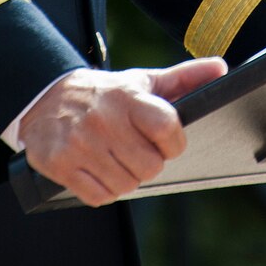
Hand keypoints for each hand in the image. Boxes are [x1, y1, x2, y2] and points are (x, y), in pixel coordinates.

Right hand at [21, 58, 225, 205]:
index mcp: (127, 97)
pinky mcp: (59, 163)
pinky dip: (103, 191)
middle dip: (149, 164)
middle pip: (149, 165)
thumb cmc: (105, 93)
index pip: (166, 126)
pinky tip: (98, 171)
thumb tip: (220, 68)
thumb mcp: (142, 81)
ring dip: (126, 179)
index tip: (168, 143)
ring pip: (126, 185)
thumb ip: (183, 77)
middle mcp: (103, 119)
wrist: (45, 96)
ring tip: (116, 159)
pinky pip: (98, 196)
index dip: (174, 142)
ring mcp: (80, 143)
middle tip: (137, 152)